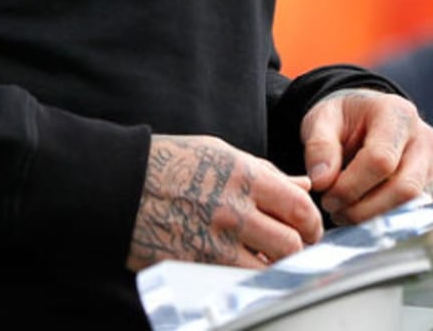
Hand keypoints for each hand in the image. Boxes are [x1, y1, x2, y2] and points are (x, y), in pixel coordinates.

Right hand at [127, 134, 323, 271]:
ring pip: (269, 267)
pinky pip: (238, 279)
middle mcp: (234, 210)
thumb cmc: (172, 163)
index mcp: (244, 175)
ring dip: (276, 266)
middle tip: (297, 249)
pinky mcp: (198, 266)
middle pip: (291, 243)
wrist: (120, 187)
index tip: (310, 227)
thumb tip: (303, 185)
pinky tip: (244, 266)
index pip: (300, 206)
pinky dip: (248, 276)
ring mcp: (215, 242)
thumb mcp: (220, 152)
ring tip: (271, 258)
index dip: (312, 221)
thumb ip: (265, 172)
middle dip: (300, 248)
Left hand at [300, 89, 432, 225]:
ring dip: (376, 221)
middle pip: (405, 189)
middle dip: (364, 210)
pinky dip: (391, 226)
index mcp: (397, 113)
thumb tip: (322, 181)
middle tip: (336, 210)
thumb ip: (319, 146)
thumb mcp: (321, 119)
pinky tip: (365, 219)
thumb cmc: (344, 119)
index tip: (326, 195)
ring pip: (415, 209)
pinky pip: (421, 219)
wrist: (364, 120)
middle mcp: (423, 138)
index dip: (350, 186)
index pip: (382, 160)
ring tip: (347, 213)